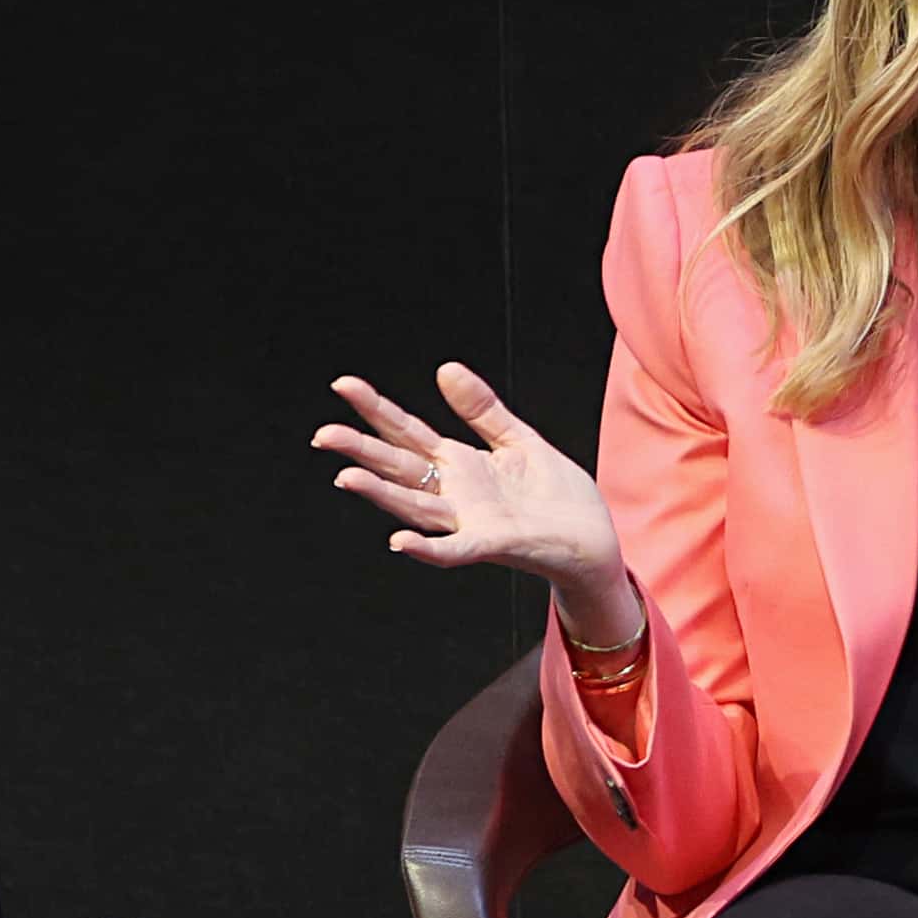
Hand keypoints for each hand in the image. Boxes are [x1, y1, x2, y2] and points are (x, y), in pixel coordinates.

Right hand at [320, 366, 635, 643]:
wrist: (594, 541)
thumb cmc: (557, 497)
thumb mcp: (519, 441)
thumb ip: (482, 410)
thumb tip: (445, 368)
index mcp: (460, 465)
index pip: (408, 433)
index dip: (376, 409)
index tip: (343, 384)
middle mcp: (456, 495)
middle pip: (400, 468)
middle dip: (361, 450)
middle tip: (323, 434)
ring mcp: (471, 522)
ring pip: (416, 507)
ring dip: (382, 494)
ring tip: (347, 476)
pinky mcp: (495, 545)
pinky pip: (454, 549)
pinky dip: (427, 547)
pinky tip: (399, 541)